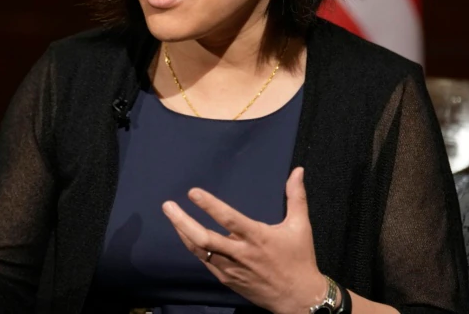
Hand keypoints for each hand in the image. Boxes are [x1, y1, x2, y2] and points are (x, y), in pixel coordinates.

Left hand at [162, 167, 328, 313]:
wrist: (298, 298)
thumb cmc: (299, 259)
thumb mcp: (301, 226)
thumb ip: (296, 197)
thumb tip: (298, 171)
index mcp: (257, 237)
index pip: (228, 219)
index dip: (210, 205)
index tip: (193, 193)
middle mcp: (240, 253)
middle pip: (204, 238)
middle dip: (182, 221)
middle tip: (167, 205)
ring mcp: (231, 268)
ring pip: (199, 251)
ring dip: (183, 233)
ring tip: (172, 216)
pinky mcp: (227, 279)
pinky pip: (205, 261)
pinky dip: (193, 247)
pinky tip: (186, 235)